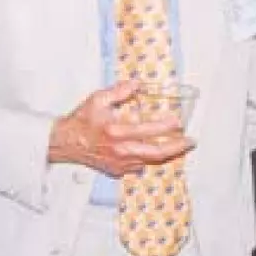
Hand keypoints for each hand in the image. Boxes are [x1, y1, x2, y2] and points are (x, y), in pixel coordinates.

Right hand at [49, 83, 193, 180]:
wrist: (66, 143)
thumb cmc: (82, 120)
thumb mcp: (99, 99)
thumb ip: (120, 91)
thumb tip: (138, 84)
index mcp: (117, 132)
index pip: (148, 130)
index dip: (166, 126)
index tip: (178, 121)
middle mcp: (120, 151)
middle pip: (156, 154)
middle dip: (176, 148)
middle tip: (190, 141)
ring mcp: (119, 163)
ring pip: (149, 161)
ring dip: (165, 154)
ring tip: (178, 145)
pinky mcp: (117, 170)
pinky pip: (138, 165)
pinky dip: (149, 158)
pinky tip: (154, 150)